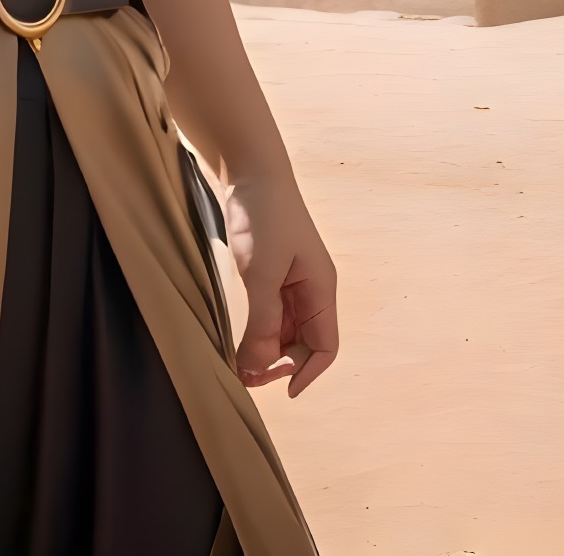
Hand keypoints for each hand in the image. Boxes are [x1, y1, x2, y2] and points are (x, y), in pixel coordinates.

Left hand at [223, 179, 338, 396]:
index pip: (325, 346)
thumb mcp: (262, 273)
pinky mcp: (270, 272)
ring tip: (238, 363)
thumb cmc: (264, 216)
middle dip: (279, 364)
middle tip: (246, 378)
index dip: (308, 373)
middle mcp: (310, 290)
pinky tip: (238, 338)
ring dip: (266, 349)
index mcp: (321, 289)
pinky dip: (256, 329)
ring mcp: (290, 281)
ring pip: (284, 330)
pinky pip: (269, 312)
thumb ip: (263, 321)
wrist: (250, 170)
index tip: (283, 392)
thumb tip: (259, 366)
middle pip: (303, 342)